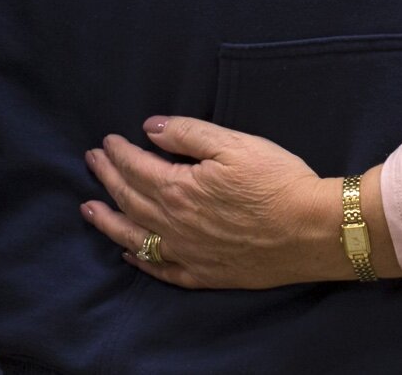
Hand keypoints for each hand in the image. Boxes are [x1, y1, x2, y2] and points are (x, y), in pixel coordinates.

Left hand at [80, 117, 351, 288]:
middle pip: (130, 199)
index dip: (119, 152)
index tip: (107, 141)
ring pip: (135, 236)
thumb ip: (189, 134)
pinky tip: (129, 252)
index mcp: (180, 188)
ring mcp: (186, 253)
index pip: (137, 167)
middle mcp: (174, 224)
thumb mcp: (235, 144)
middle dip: (107, 178)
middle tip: (91, 161)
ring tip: (89, 208)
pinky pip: (161, 269)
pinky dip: (140, 260)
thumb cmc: (278, 180)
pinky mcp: (204, 273)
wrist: (312, 230)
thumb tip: (151, 128)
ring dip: (108, 220)